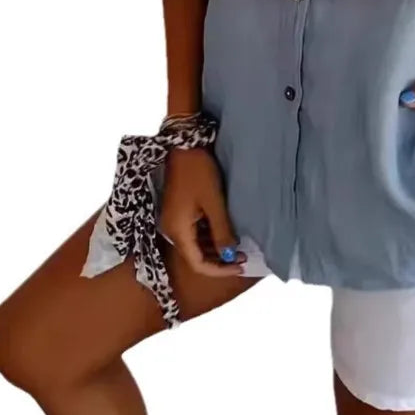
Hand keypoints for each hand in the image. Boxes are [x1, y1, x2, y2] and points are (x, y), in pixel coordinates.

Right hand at [158, 147, 246, 276]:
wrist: (184, 145)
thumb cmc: (198, 172)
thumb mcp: (214, 202)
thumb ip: (221, 231)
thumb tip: (229, 256)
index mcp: (178, 231)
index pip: (198, 264)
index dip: (220, 269)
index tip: (241, 266)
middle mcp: (171, 230)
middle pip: (195, 256)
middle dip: (219, 260)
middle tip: (243, 257)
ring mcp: (173, 220)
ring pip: (195, 244)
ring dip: (215, 249)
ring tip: (237, 246)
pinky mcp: (177, 211)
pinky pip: (193, 232)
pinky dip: (208, 236)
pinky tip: (224, 232)